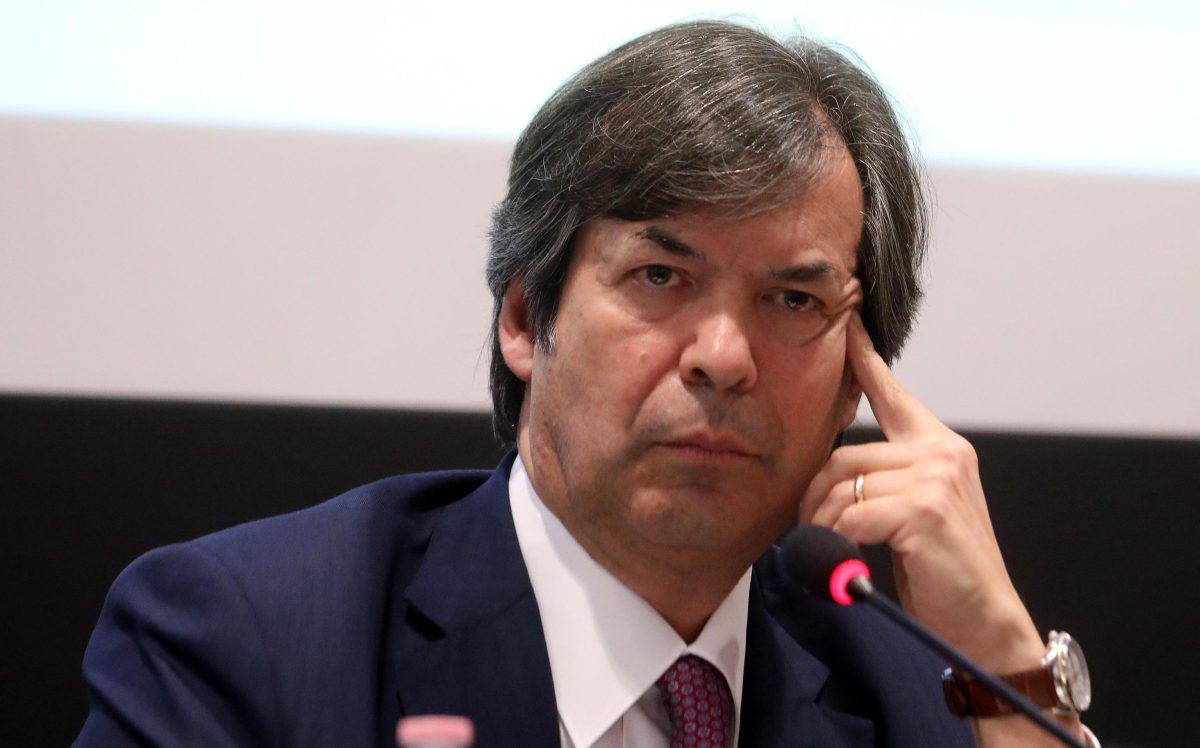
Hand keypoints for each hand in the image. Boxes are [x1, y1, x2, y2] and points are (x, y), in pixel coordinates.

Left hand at [799, 315, 1042, 671]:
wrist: (983, 623)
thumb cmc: (944, 573)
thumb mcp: (917, 513)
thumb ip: (888, 481)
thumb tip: (831, 477)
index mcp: (940, 448)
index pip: (893, 395)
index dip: (865, 359)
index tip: (847, 324)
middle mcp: (942, 452)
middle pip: (843, 455)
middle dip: (815, 496)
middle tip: (809, 529)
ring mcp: (936, 478)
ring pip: (843, 487)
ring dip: (823, 524)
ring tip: (830, 551)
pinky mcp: (925, 509)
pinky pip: (852, 516)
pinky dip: (839, 543)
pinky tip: (850, 562)